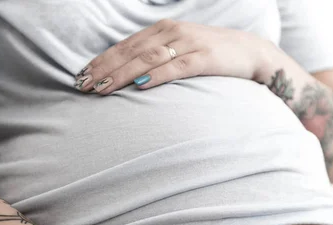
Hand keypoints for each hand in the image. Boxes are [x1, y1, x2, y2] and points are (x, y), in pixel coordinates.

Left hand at [73, 19, 271, 94]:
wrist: (250, 52)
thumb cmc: (212, 53)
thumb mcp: (181, 48)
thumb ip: (158, 55)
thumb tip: (130, 73)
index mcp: (163, 29)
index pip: (126, 45)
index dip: (102, 60)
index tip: (82, 75)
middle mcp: (173, 32)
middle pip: (131, 51)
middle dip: (105, 68)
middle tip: (84, 85)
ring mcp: (189, 44)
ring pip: (148, 59)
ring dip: (123, 74)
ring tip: (103, 88)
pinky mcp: (205, 58)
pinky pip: (177, 67)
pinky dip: (157, 76)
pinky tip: (141, 85)